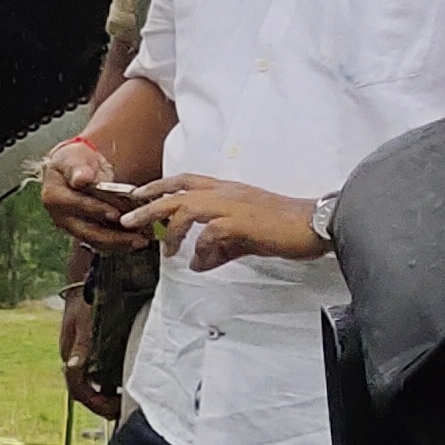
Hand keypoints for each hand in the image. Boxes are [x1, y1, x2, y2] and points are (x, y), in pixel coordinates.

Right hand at [36, 139, 144, 250]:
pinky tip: (137, 241)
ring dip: (119, 243)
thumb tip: (81, 178)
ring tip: (141, 241)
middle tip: (135, 236)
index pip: (77, 205)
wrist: (76, 169)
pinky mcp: (84, 232)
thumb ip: (78, 168)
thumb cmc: (75, 161)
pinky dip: (120, 244)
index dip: (96, 210)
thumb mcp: (74, 157)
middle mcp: (60, 216)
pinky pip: (102, 243)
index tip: (116, 214)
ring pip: (96, 241)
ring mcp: (72, 227)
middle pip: (87, 231)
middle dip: (113, 236)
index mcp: (55, 196)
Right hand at [57, 296, 121, 417]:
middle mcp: (75, 357)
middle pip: (86, 390)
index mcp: (71, 355)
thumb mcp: (85, 322)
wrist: (88, 275)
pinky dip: (112, 376)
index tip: (116, 411)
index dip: (96, 405)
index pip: (79, 392)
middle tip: (127, 407)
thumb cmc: (88, 297)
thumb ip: (80, 346)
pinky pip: (100, 367)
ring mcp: (82, 351)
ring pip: (94, 380)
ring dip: (109, 390)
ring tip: (130, 393)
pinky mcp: (91, 344)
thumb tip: (72, 367)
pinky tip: (127, 373)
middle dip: (105, 402)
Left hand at [123, 175, 325, 268]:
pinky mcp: (242, 222)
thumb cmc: (284, 227)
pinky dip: (201, 251)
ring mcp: (234, 205)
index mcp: (228, 190)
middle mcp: (227, 192)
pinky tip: (201, 264)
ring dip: (172, 230)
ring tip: (167, 250)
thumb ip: (219, 248)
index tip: (137, 195)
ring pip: (187, 208)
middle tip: (128, 220)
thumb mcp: (244, 237)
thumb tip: (197, 264)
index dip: (159, 186)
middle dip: (148, 206)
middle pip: (177, 192)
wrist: (315, 223)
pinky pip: (209, 234)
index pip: (186, 180)